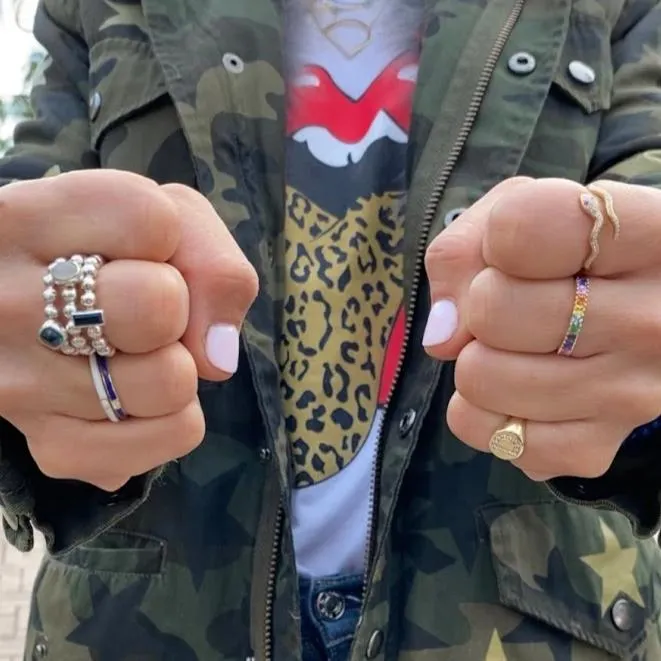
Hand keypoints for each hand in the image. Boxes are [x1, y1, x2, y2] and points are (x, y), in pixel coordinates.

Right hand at [0, 170, 257, 490]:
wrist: (27, 308)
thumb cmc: (100, 255)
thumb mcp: (153, 217)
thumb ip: (207, 258)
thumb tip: (218, 354)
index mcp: (23, 220)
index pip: (153, 224)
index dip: (170, 241)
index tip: (136, 251)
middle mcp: (4, 303)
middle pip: (160, 307)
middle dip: (177, 306)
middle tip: (141, 310)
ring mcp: (19, 384)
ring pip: (170, 382)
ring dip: (178, 363)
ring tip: (135, 350)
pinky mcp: (50, 445)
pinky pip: (172, 435)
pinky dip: (178, 416)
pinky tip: (137, 393)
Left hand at [423, 177, 660, 480]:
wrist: (646, 314)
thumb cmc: (578, 254)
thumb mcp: (529, 210)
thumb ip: (466, 251)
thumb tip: (441, 336)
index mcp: (652, 235)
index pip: (521, 231)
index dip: (498, 237)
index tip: (522, 248)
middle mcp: (654, 320)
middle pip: (490, 311)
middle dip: (481, 302)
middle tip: (517, 302)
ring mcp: (631, 396)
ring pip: (479, 378)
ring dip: (478, 358)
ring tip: (520, 345)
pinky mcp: (597, 451)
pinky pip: (488, 434)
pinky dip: (485, 413)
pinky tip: (523, 388)